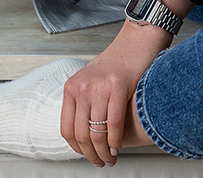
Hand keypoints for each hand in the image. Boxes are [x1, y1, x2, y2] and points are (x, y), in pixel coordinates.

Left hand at [60, 20, 170, 165]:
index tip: (87, 156)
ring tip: (111, 158)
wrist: (136, 41)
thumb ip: (85, 103)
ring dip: (105, 153)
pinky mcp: (117, 86)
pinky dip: (116, 141)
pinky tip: (118, 147)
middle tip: (102, 162)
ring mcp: (99, 86)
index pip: (66, 128)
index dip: (77, 149)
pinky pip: (114, 123)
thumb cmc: (117, 63)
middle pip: (81, 134)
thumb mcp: (91, 81)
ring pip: (96, 133)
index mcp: (72, 87)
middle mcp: (81, 87)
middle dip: (92, 155)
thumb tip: (84, 136)